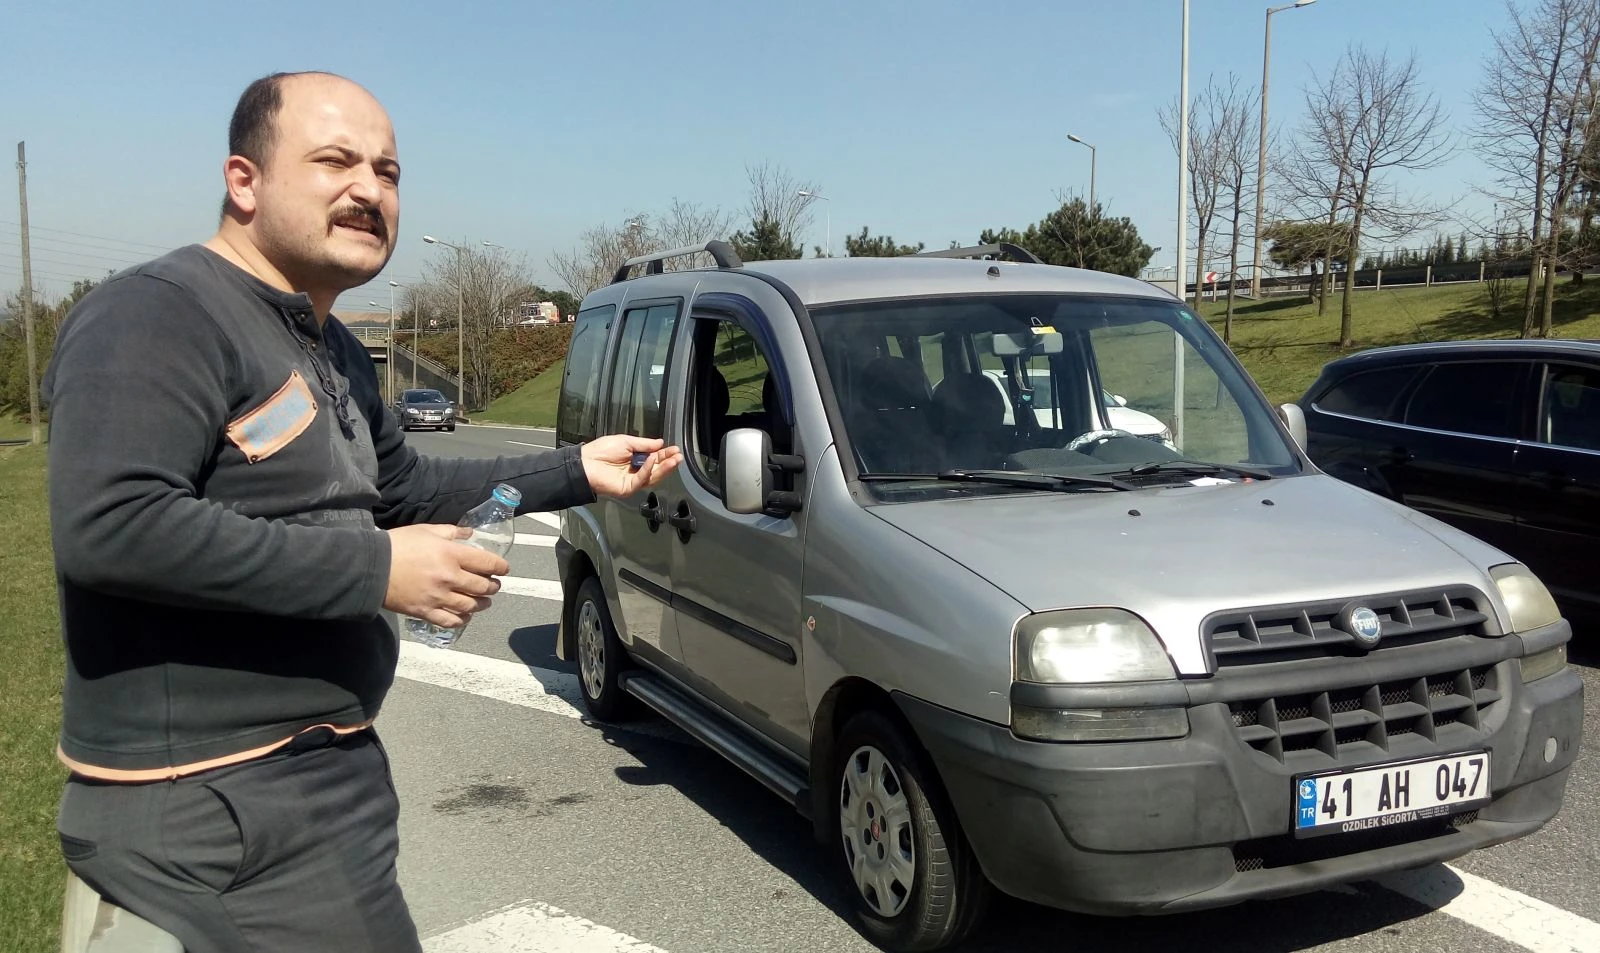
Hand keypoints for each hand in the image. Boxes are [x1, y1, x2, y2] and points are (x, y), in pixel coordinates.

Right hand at [383, 524, 509, 628]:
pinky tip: (465, 616)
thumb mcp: (426, 530)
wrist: (371, 567)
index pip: (487, 563)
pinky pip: (450, 621)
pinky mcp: (426, 612)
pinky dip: (462, 620)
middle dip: (493, 586)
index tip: (504, 569)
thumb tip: (470, 533)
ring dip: (481, 604)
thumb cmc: (398, 544)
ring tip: (484, 602)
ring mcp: (438, 597)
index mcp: (451, 555)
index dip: (500, 567)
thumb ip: (452, 532)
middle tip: (494, 585)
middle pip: (482, 587)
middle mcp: (449, 578)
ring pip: (470, 606)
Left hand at [581, 434, 684, 497]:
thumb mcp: (626, 442)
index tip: (675, 449)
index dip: (665, 454)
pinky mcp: (627, 488)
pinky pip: (641, 480)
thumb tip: (660, 443)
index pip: (655, 459)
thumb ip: (644, 444)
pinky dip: (647, 470)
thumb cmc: (601, 451)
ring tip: (673, 459)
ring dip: (664, 468)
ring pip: (652, 477)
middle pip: (657, 470)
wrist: (585, 462)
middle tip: (678, 456)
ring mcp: (632, 482)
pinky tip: (653, 460)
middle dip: (668, 462)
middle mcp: (636, 472)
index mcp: (636, 460)